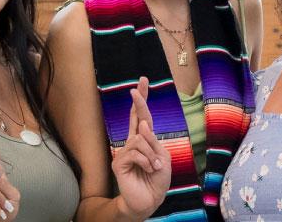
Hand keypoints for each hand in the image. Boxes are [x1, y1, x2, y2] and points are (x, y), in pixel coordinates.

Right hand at [110, 77, 168, 219]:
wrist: (150, 200)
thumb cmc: (157, 180)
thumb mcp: (162, 157)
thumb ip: (153, 141)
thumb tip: (142, 125)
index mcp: (145, 140)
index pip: (143, 116)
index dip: (142, 99)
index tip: (143, 82)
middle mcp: (133, 142)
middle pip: (136, 117)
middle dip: (138, 100)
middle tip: (136, 87)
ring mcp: (124, 151)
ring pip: (140, 139)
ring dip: (152, 154)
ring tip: (154, 167)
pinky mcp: (119, 162)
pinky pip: (135, 152)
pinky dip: (146, 161)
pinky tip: (148, 170)